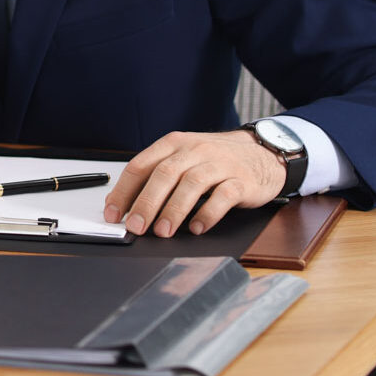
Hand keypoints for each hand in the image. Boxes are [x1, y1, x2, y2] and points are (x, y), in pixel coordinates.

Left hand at [103, 130, 284, 236]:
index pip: (141, 165)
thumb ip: (156, 175)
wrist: (262, 153)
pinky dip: (208, 213)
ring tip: (162, 231)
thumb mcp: (183, 157)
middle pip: (164, 175)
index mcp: (174, 143)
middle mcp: (195, 150)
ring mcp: (220, 164)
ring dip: (173, 210)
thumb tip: (124, 203)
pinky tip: (196, 227)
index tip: (113, 213)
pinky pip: (223, 196)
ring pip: (192, 184)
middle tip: (135, 226)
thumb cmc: (215, 159)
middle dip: (146, 203)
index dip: (124, 191)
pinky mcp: (242, 181)